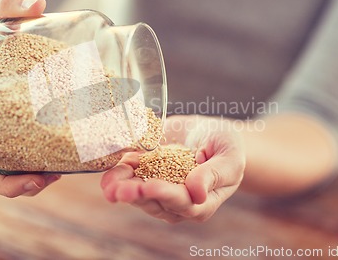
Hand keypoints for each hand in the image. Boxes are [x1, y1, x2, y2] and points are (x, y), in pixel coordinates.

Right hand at [0, 0, 60, 196]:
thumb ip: (8, 3)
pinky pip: (16, 161)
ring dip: (25, 183)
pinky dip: (34, 171)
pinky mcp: (10, 132)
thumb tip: (39, 3)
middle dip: (7, 183)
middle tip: (41, 181)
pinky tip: (59, 167)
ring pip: (1, 171)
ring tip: (56, 177)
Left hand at [101, 115, 245, 222]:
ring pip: (138, 194)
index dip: (165, 194)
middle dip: (135, 195)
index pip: (182, 202)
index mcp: (202, 202)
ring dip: (121, 188)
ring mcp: (160, 189)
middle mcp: (178, 201)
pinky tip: (108, 170)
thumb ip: (215, 175)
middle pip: (154, 202)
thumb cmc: (227, 147)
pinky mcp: (146, 175)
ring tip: (108, 183)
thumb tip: (196, 193)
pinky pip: (130, 178)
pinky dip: (118, 174)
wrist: (211, 134)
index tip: (149, 186)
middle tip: (119, 189)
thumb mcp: (229, 157)